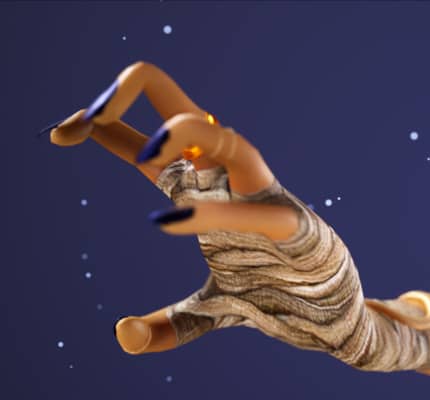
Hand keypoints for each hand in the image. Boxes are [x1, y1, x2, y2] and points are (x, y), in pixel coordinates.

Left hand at [49, 62, 337, 354]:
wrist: (328, 313)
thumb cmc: (271, 293)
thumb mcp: (206, 311)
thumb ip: (164, 325)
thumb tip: (122, 337)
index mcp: (197, 185)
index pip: (141, 138)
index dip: (101, 123)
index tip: (63, 132)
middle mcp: (223, 175)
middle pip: (177, 103)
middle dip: (131, 88)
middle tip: (90, 116)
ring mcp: (256, 192)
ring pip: (220, 136)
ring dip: (181, 136)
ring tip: (148, 156)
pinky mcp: (287, 221)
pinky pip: (248, 207)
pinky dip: (212, 212)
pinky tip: (170, 221)